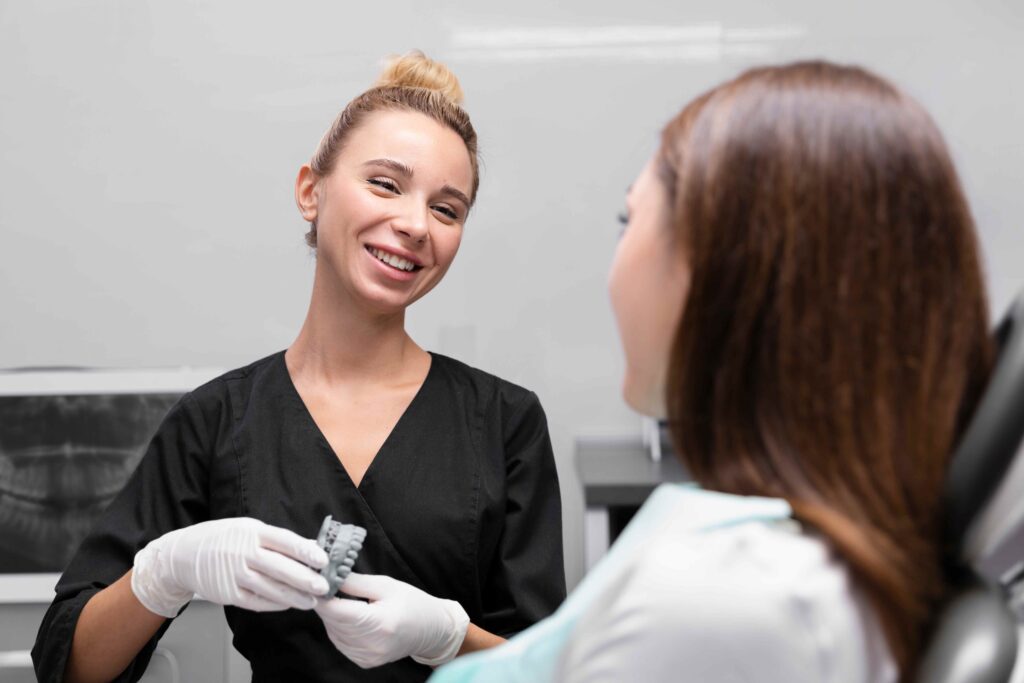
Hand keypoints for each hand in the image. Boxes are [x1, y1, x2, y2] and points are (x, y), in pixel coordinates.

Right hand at [131, 517, 328, 617]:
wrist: (183, 554)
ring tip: (312, 601)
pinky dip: (275, 604)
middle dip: (304, 579)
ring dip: (294, 596)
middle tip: (324, 586)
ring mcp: (234, 574)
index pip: (283, 540)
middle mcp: (243, 552)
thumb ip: (277, 540)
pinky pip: (256, 601)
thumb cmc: (223, 539)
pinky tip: (289, 604)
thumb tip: (310, 547)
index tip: (323, 560)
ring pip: (270, 588)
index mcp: (252, 532)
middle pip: (279, 567)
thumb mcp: (248, 529)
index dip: (304, 550)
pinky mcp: (228, 594)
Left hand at [314, 573, 468, 667]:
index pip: (337, 611)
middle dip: (326, 602)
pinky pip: (340, 642)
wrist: (430, 630)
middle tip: (328, 585)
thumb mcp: (386, 585)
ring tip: (345, 600)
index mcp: (379, 623)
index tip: (315, 581)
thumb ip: (355, 582)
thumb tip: (327, 575)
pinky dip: (340, 628)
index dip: (322, 595)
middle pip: (332, 621)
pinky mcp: (364, 662)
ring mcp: (367, 656)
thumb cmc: (411, 603)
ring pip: (333, 632)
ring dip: (333, 615)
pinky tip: (352, 617)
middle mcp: (372, 644)